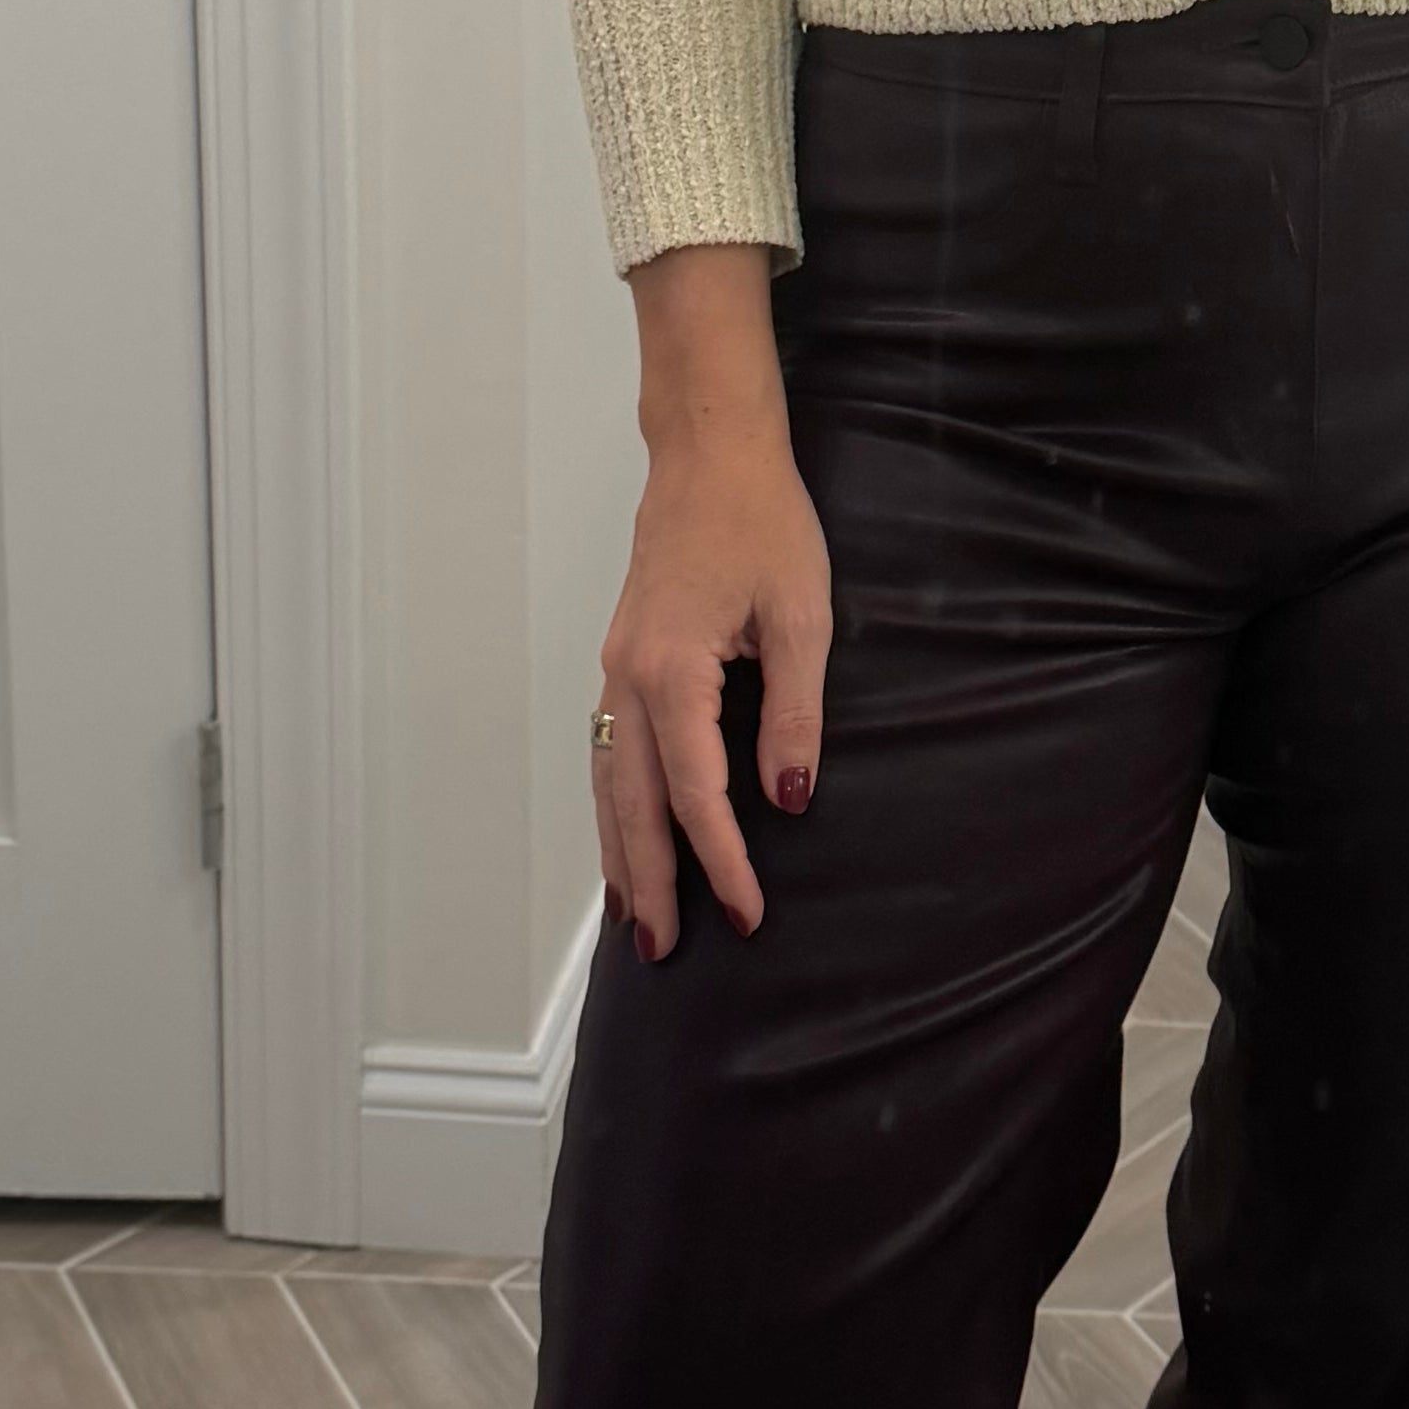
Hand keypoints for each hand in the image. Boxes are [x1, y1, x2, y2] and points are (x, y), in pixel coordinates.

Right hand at [596, 249, 828, 953]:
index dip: (724, 862)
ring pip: (606, 784)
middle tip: (666, 952)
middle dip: (650, 883)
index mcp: (671, 672)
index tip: (749, 916)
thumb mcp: (802, 618)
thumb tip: (787, 797)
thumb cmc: (763, 524)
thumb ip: (796, 713)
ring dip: (619, 855)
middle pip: (631, 805)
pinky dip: (612, 808)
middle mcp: (626, 680)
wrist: (709, 455)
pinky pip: (607, 754)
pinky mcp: (621, 662)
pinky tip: (625, 840)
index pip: (697, 794)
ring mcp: (614, 671)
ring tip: (635, 919)